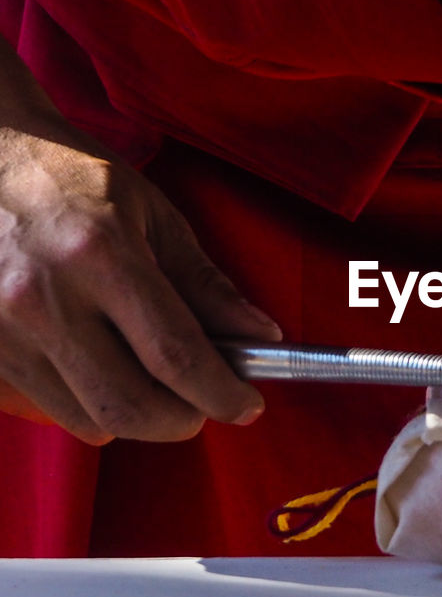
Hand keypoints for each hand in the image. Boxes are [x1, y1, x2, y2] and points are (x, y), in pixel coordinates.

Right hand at [0, 119, 280, 442]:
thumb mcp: (150, 211)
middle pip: (131, 407)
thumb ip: (204, 281)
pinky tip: (102, 364)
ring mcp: (3, 329)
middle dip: (183, 419)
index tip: (248, 404)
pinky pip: (51, 406)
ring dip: (138, 415)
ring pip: (90, 420)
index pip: (175, 355)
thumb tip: (261, 335)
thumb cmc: (71, 176)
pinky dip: (91, 404)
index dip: (222, 393)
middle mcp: (44, 298)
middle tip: (204, 401)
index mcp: (99, 253)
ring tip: (152, 376)